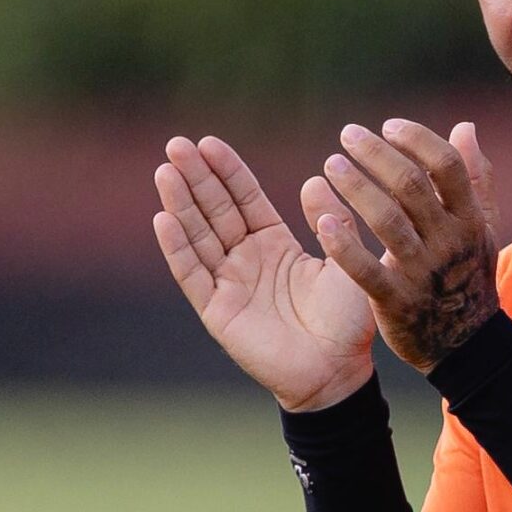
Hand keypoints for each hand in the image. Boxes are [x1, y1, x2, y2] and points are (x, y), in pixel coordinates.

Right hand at [152, 134, 375, 410]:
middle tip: (176, 144)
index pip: (245, 198)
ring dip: (180, 203)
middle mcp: (246, 259)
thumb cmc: (348, 319)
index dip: (227, 171)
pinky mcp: (217, 311)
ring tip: (164, 170)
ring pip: (198, 236)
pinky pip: (193, 275)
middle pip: (215, 210)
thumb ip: (331, 219)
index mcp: (275, 243)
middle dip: (196, 178)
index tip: (208, 141)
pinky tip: (163, 218)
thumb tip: (315, 178)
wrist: (339, 370)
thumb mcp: (347, 257)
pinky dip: (177, 248)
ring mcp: (228, 284)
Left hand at [309, 119, 501, 372]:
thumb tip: (464, 127)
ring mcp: (421, 272)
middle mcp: (448, 242)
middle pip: (411, 187)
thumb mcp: (482, 228)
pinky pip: (365, 270)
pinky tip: (322, 221)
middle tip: (347, 135)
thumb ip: (475, 178)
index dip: (417, 139)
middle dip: (377, 155)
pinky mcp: (395, 301)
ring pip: (386, 221)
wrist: (465, 344)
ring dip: (355, 189)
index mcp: (469, 219)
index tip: (388, 125)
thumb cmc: (469, 275)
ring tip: (331, 166)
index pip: (446, 166)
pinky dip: (343, 246)